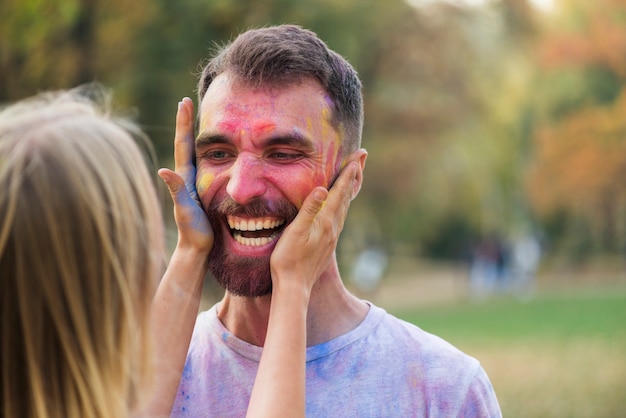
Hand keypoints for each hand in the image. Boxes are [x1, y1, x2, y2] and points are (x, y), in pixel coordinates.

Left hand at [158, 97, 212, 252]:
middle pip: (188, 143)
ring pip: (196, 153)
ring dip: (196, 134)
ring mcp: (194, 184)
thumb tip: (162, 170)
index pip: (184, 144)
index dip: (184, 123)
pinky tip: (212, 150)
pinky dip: (208, 152)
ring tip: (198, 117)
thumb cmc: (193, 232)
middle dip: (187, 122)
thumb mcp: (186, 210)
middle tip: (187, 100)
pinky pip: (206, 166)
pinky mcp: (202, 191)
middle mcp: (188, 177)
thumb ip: (176, 190)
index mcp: (185, 177)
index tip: (184, 101)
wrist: (196, 249)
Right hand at [270, 162, 357, 292]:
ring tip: (354, 176)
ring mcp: (332, 236)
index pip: (339, 192)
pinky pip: (339, 216)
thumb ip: (309, 209)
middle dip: (354, 176)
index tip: (358, 157)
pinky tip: (340, 205)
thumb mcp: (295, 232)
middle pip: (347, 197)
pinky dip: (343, 203)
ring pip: (344, 207)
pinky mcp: (328, 243)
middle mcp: (333, 227)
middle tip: (362, 158)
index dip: (348, 173)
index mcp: (326, 222)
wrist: (294, 287)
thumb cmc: (289, 259)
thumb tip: (322, 188)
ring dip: (349, 189)